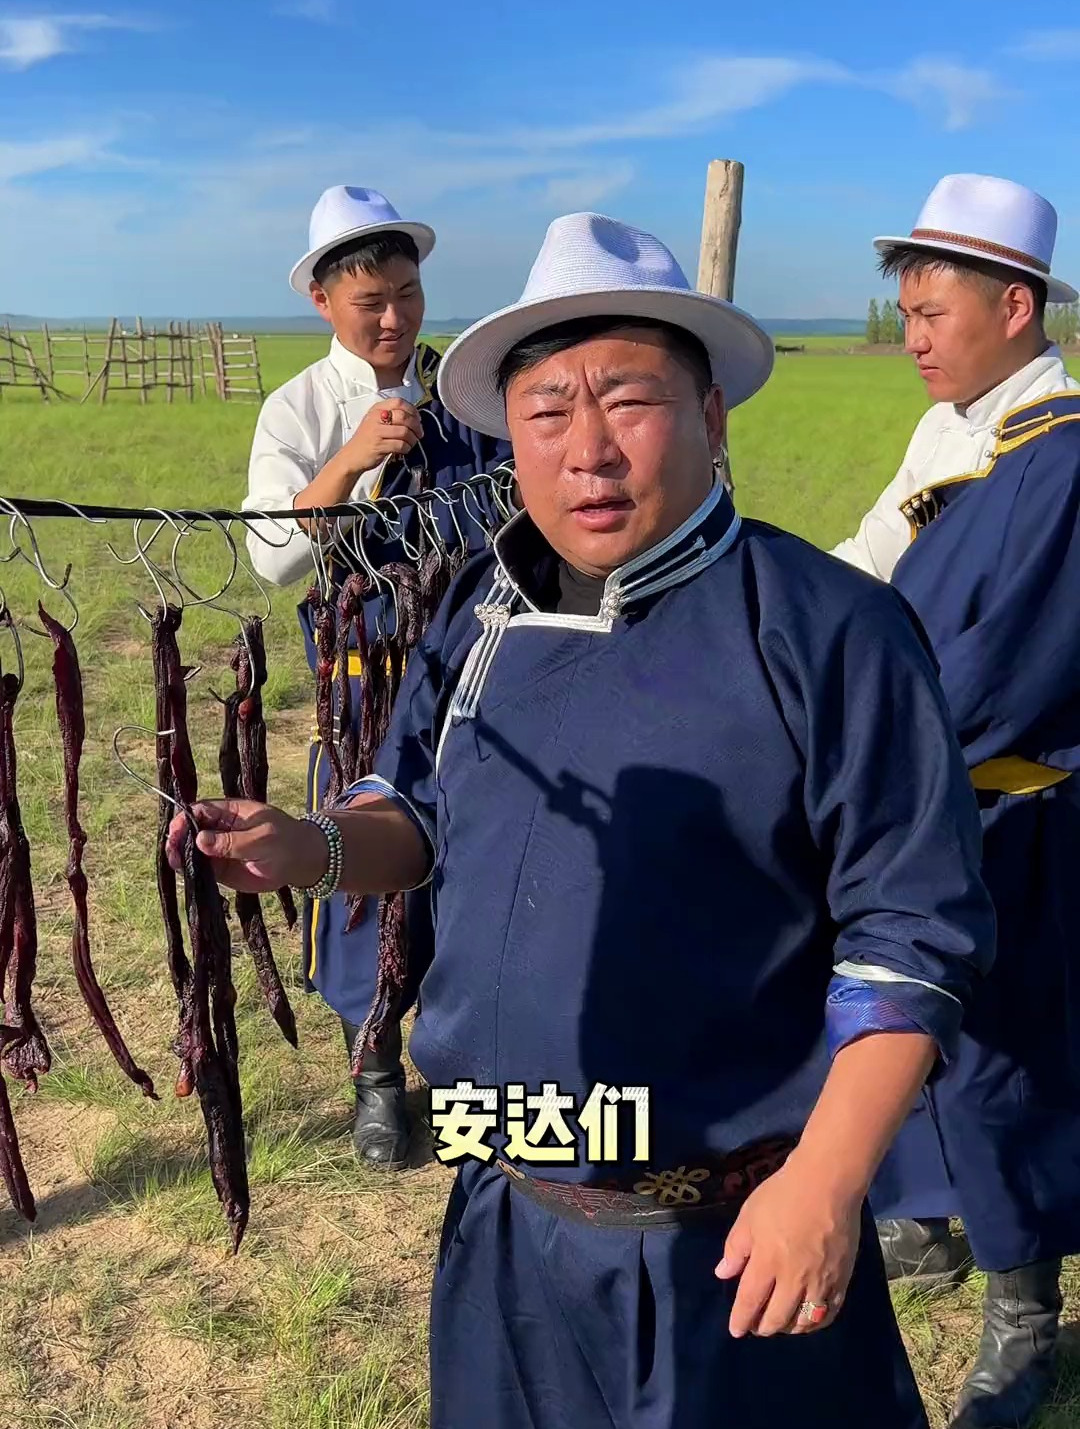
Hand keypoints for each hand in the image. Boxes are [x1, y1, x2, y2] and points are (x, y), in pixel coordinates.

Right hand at [165, 799, 328, 894]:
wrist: (302, 863)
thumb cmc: (286, 842)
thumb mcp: (261, 839)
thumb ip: (231, 841)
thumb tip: (199, 839)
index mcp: (231, 812)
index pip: (200, 810)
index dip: (185, 818)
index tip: (176, 831)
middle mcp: (221, 829)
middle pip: (191, 829)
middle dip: (178, 838)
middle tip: (172, 851)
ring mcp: (219, 849)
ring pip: (192, 849)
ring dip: (180, 855)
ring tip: (175, 863)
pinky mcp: (221, 869)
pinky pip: (201, 868)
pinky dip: (190, 870)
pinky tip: (184, 873)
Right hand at [340, 398, 422, 475]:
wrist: (352, 456)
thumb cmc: (367, 440)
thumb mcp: (376, 421)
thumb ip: (392, 416)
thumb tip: (415, 418)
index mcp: (377, 409)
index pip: (399, 402)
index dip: (412, 410)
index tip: (418, 419)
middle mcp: (376, 418)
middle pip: (404, 416)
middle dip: (416, 426)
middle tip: (419, 433)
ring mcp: (376, 431)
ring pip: (404, 431)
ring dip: (412, 439)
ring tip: (411, 443)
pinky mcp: (379, 445)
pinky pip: (400, 445)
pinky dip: (406, 448)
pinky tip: (404, 450)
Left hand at [714, 1161, 860, 1337]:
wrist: (828, 1183)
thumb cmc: (783, 1194)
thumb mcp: (749, 1215)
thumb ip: (736, 1248)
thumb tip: (723, 1274)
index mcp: (768, 1261)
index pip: (750, 1301)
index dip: (741, 1319)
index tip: (735, 1330)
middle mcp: (794, 1278)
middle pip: (777, 1318)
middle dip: (763, 1327)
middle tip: (757, 1325)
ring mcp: (821, 1282)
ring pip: (804, 1322)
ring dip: (788, 1327)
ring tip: (780, 1322)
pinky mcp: (842, 1279)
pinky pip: (829, 1313)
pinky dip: (815, 1323)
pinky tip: (808, 1319)